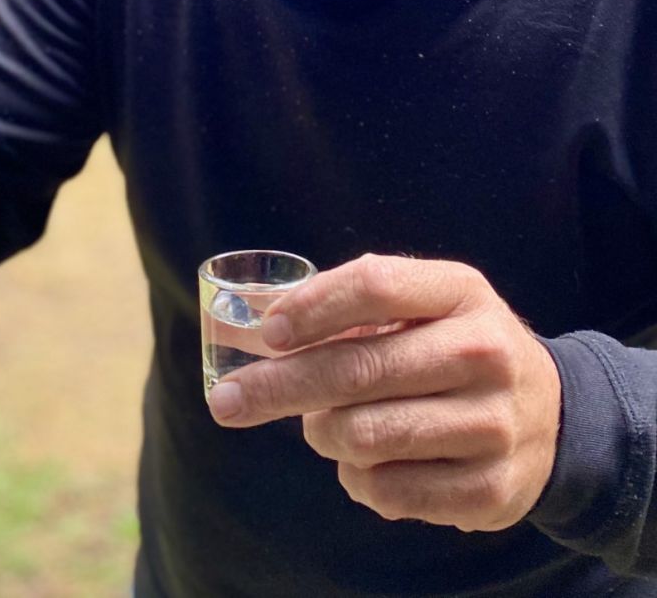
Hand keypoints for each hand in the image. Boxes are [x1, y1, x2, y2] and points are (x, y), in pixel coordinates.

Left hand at [208, 253, 560, 532]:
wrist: (551, 416)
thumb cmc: (455, 348)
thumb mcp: (424, 307)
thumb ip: (353, 309)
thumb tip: (260, 327)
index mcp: (462, 292)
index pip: (374, 285)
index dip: (312, 308)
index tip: (267, 334)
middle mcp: (485, 351)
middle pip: (357, 368)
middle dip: (277, 387)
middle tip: (225, 402)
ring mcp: (493, 423)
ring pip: (362, 435)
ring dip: (323, 434)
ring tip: (328, 426)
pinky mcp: (490, 489)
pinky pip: (385, 491)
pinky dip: (357, 479)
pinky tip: (372, 462)